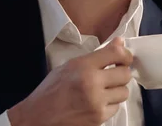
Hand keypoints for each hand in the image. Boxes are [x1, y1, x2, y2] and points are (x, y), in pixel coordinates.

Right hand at [7, 37, 132, 125]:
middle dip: (121, 74)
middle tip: (113, 75)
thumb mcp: (69, 66)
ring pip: (124, 92)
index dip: (125, 54)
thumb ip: (96, 56)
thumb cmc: (50, 91)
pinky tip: (97, 103)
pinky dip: (110, 105)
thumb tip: (119, 43)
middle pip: (125, 74)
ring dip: (117, 90)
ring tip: (104, 90)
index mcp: (83, 66)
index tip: (124, 58)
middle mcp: (92, 83)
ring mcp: (96, 103)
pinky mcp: (98, 119)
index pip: (116, 53)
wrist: (36, 118)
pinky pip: (116, 107)